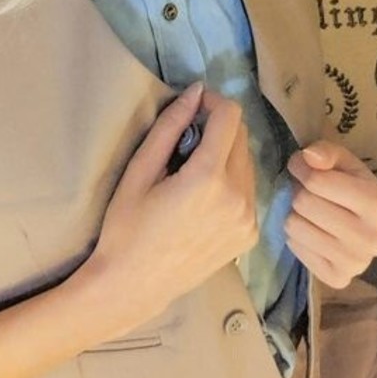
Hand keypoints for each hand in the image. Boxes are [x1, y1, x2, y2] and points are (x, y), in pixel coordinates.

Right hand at [89, 83, 256, 326]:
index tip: (193, 108)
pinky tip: (205, 198)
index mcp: (208, 178)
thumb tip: (195, 91)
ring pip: (247, 162)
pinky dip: (232, 182)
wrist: (133, 286)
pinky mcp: (250, 235)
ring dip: (226, 154)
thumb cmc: (126, 227)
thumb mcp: (139, 171)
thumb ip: (169, 127)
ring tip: (193, 173)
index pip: (230, 116)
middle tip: (186, 142)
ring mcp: (248, 219)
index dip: (212, 102)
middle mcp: (238, 197)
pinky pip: (249, 190)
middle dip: (218, 128)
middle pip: (241, 136)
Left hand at [285, 140, 376, 287]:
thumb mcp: (345, 163)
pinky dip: (298, 237)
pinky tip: (313, 232)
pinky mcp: (337, 279)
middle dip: (299, 192)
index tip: (301, 165)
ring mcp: (356, 263)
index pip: (317, 182)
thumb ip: (328, 152)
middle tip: (306, 191)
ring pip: (296, 227)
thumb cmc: (353, 189)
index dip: (300, 168)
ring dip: (296, 214)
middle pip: (305, 204)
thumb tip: (309, 157)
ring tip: (309, 212)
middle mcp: (372, 238)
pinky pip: (295, 248)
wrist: (364, 229)